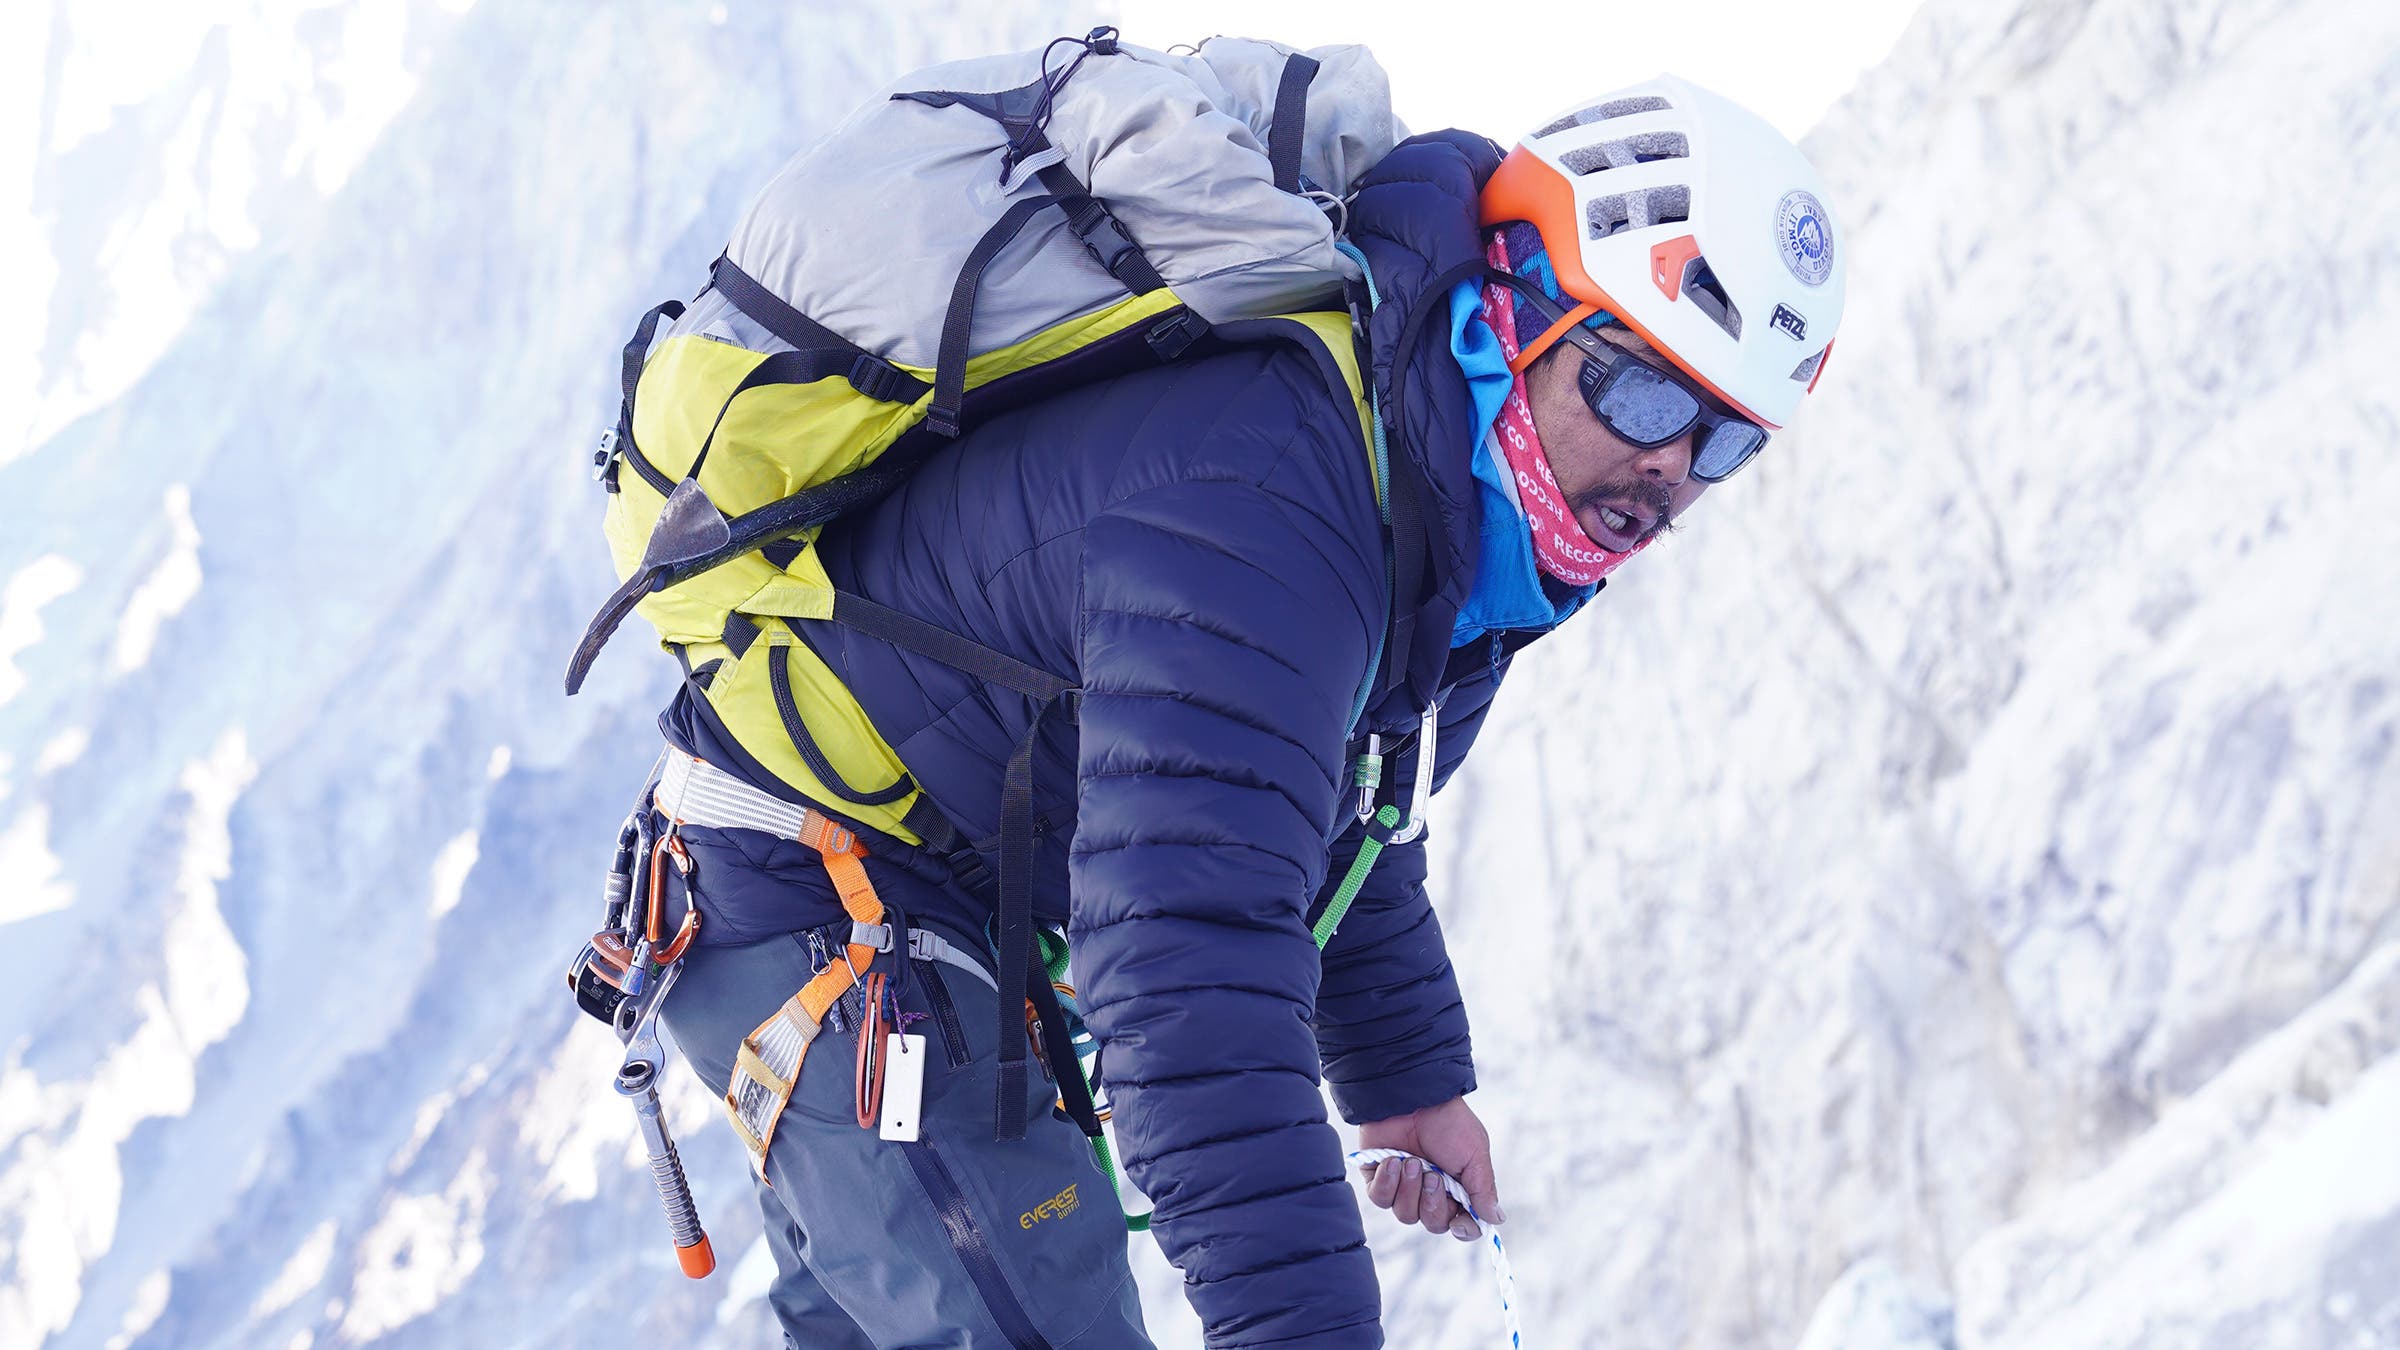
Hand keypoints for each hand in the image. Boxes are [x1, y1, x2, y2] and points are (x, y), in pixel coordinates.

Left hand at [1356, 1096, 1505, 1241]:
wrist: (1414, 1095)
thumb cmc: (1449, 1122)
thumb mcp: (1475, 1153)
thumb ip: (1483, 1189)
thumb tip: (1495, 1220)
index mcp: (1458, 1189)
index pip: (1462, 1225)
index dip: (1462, 1230)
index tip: (1460, 1223)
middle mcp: (1431, 1192)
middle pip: (1433, 1223)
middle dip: (1432, 1203)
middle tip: (1433, 1175)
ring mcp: (1403, 1187)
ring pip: (1405, 1214)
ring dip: (1409, 1189)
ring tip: (1412, 1160)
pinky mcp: (1378, 1178)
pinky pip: (1380, 1198)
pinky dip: (1387, 1182)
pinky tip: (1394, 1160)